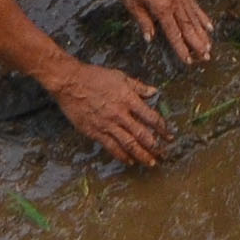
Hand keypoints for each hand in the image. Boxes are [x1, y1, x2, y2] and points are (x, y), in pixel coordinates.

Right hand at [46, 58, 171, 166]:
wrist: (70, 83)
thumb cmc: (95, 77)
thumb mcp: (120, 76)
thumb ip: (138, 86)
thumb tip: (154, 92)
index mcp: (128, 99)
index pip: (150, 117)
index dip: (162, 128)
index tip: (169, 136)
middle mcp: (120, 114)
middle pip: (142, 134)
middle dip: (155, 146)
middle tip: (164, 155)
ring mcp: (107, 125)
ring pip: (128, 144)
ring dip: (141, 155)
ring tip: (151, 163)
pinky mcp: (94, 132)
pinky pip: (111, 147)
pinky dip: (122, 156)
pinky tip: (130, 161)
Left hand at [124, 0, 214, 65]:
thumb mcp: (132, 1)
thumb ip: (142, 20)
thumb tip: (150, 38)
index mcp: (162, 9)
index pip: (173, 33)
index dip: (180, 48)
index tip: (187, 61)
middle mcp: (175, 5)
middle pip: (188, 28)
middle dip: (197, 45)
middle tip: (206, 58)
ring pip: (194, 20)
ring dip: (202, 35)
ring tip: (210, 47)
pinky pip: (196, 8)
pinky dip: (203, 18)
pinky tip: (210, 26)